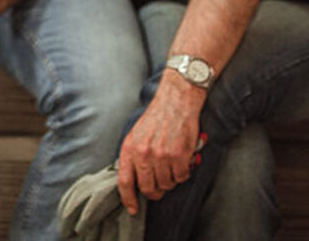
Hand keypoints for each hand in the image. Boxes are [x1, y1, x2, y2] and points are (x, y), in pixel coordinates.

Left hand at [116, 77, 207, 214]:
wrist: (176, 100)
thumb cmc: (157, 117)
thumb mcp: (136, 134)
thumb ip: (134, 155)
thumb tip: (134, 179)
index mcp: (129, 148)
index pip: (125, 181)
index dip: (128, 199)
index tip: (133, 209)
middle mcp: (143, 153)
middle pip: (148, 188)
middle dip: (156, 191)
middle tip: (162, 184)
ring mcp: (161, 155)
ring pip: (167, 184)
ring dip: (171, 179)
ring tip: (173, 165)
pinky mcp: (179, 155)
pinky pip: (181, 177)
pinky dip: (184, 173)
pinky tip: (183, 160)